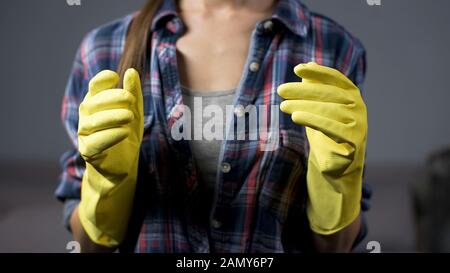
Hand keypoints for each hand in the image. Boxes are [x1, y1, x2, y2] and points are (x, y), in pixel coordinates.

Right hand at [77, 69, 143, 246]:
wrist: (123, 166)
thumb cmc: (127, 135)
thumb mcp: (135, 112)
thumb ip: (133, 94)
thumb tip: (131, 72)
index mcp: (96, 104)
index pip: (94, 88)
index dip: (101, 81)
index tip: (114, 77)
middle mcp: (86, 117)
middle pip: (92, 103)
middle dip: (111, 99)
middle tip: (129, 98)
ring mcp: (84, 135)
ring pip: (92, 123)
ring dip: (111, 117)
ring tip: (129, 116)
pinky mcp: (88, 152)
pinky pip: (96, 143)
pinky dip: (110, 136)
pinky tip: (124, 132)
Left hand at [278, 62, 366, 233]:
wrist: (336, 165)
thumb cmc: (325, 133)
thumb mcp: (318, 108)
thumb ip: (314, 88)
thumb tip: (308, 65)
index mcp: (352, 95)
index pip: (335, 79)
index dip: (317, 73)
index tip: (297, 68)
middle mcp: (358, 107)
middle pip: (329, 94)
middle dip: (303, 91)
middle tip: (281, 91)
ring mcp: (359, 124)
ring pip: (329, 110)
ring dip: (304, 106)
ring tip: (284, 106)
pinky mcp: (355, 142)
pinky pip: (334, 128)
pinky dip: (314, 121)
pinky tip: (296, 117)